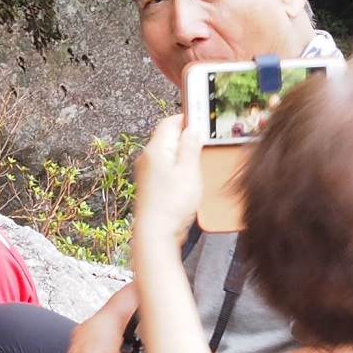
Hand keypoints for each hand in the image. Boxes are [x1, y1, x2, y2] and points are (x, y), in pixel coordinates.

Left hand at [134, 111, 204, 248]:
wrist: (156, 233)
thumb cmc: (172, 204)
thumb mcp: (189, 170)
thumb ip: (191, 146)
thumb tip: (193, 127)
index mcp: (156, 149)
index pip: (170, 122)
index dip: (187, 119)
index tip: (203, 123)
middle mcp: (148, 157)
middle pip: (169, 137)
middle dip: (188, 139)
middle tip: (205, 147)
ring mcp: (147, 171)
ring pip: (169, 153)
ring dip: (184, 155)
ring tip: (199, 167)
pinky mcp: (151, 185)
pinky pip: (166, 168)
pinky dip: (179, 169)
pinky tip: (189, 181)